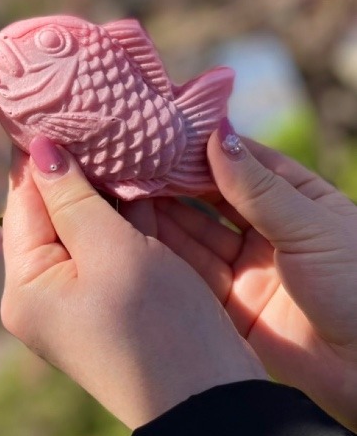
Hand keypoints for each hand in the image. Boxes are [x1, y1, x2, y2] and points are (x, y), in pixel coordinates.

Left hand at [1, 137, 265, 430]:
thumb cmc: (157, 324)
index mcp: (25, 285)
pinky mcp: (110, 295)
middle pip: (51, 211)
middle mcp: (41, 290)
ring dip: (102, 186)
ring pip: (83, 223)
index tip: (51, 108)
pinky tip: (137, 176)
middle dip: (74, 166)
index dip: (38, 154)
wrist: (210, 402)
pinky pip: (108, 242)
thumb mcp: (110, 251)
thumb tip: (38, 147)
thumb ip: (71, 195)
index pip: (23, 201)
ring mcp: (76, 294)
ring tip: (115, 135)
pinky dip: (122, 213)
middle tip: (91, 115)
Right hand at [153, 123, 356, 430]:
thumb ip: (257, 186)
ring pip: (196, 232)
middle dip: (174, 180)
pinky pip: (191, 271)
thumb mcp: (310, 226)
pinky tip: (138, 227)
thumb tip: (216, 133)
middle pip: (211, 197)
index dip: (203, 148)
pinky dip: (165, 251)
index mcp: (296, 199)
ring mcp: (246, 266)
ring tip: (125, 189)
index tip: (162, 132)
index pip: (241, 162)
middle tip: (132, 161)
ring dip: (163, 212)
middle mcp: (267, 229)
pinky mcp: (230, 303)